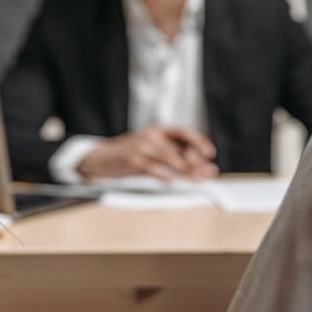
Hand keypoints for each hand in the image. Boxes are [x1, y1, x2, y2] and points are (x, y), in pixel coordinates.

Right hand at [76, 126, 217, 180]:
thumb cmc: (130, 155)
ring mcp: (141, 147)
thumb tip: (198, 166)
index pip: (183, 132)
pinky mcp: (132, 160)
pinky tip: (171, 180)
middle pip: (179, 148)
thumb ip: (171, 155)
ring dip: (185, 170)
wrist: (101, 157)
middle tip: (208, 173)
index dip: (198, 141)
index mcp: (158, 131)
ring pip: (168, 158)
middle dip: (196, 162)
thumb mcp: (151, 149)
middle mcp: (151, 136)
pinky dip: (162, 174)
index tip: (210, 153)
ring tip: (196, 178)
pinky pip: (151, 168)